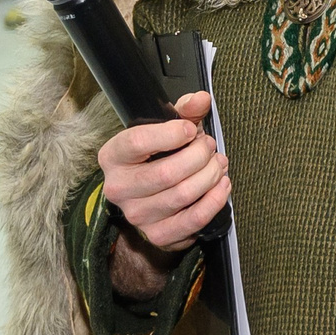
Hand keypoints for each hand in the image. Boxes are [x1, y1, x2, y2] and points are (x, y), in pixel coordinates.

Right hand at [95, 91, 227, 255]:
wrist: (149, 197)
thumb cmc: (157, 157)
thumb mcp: (164, 129)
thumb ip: (183, 111)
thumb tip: (201, 99)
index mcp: (113, 156)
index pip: (137, 142)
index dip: (171, 134)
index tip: (191, 129)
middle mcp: (119, 188)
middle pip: (166, 172)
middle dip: (199, 156)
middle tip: (210, 147)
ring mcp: (137, 215)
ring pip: (182, 194)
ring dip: (210, 176)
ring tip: (218, 164)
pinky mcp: (158, 234)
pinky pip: (193, 220)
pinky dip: (214, 201)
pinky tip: (222, 186)